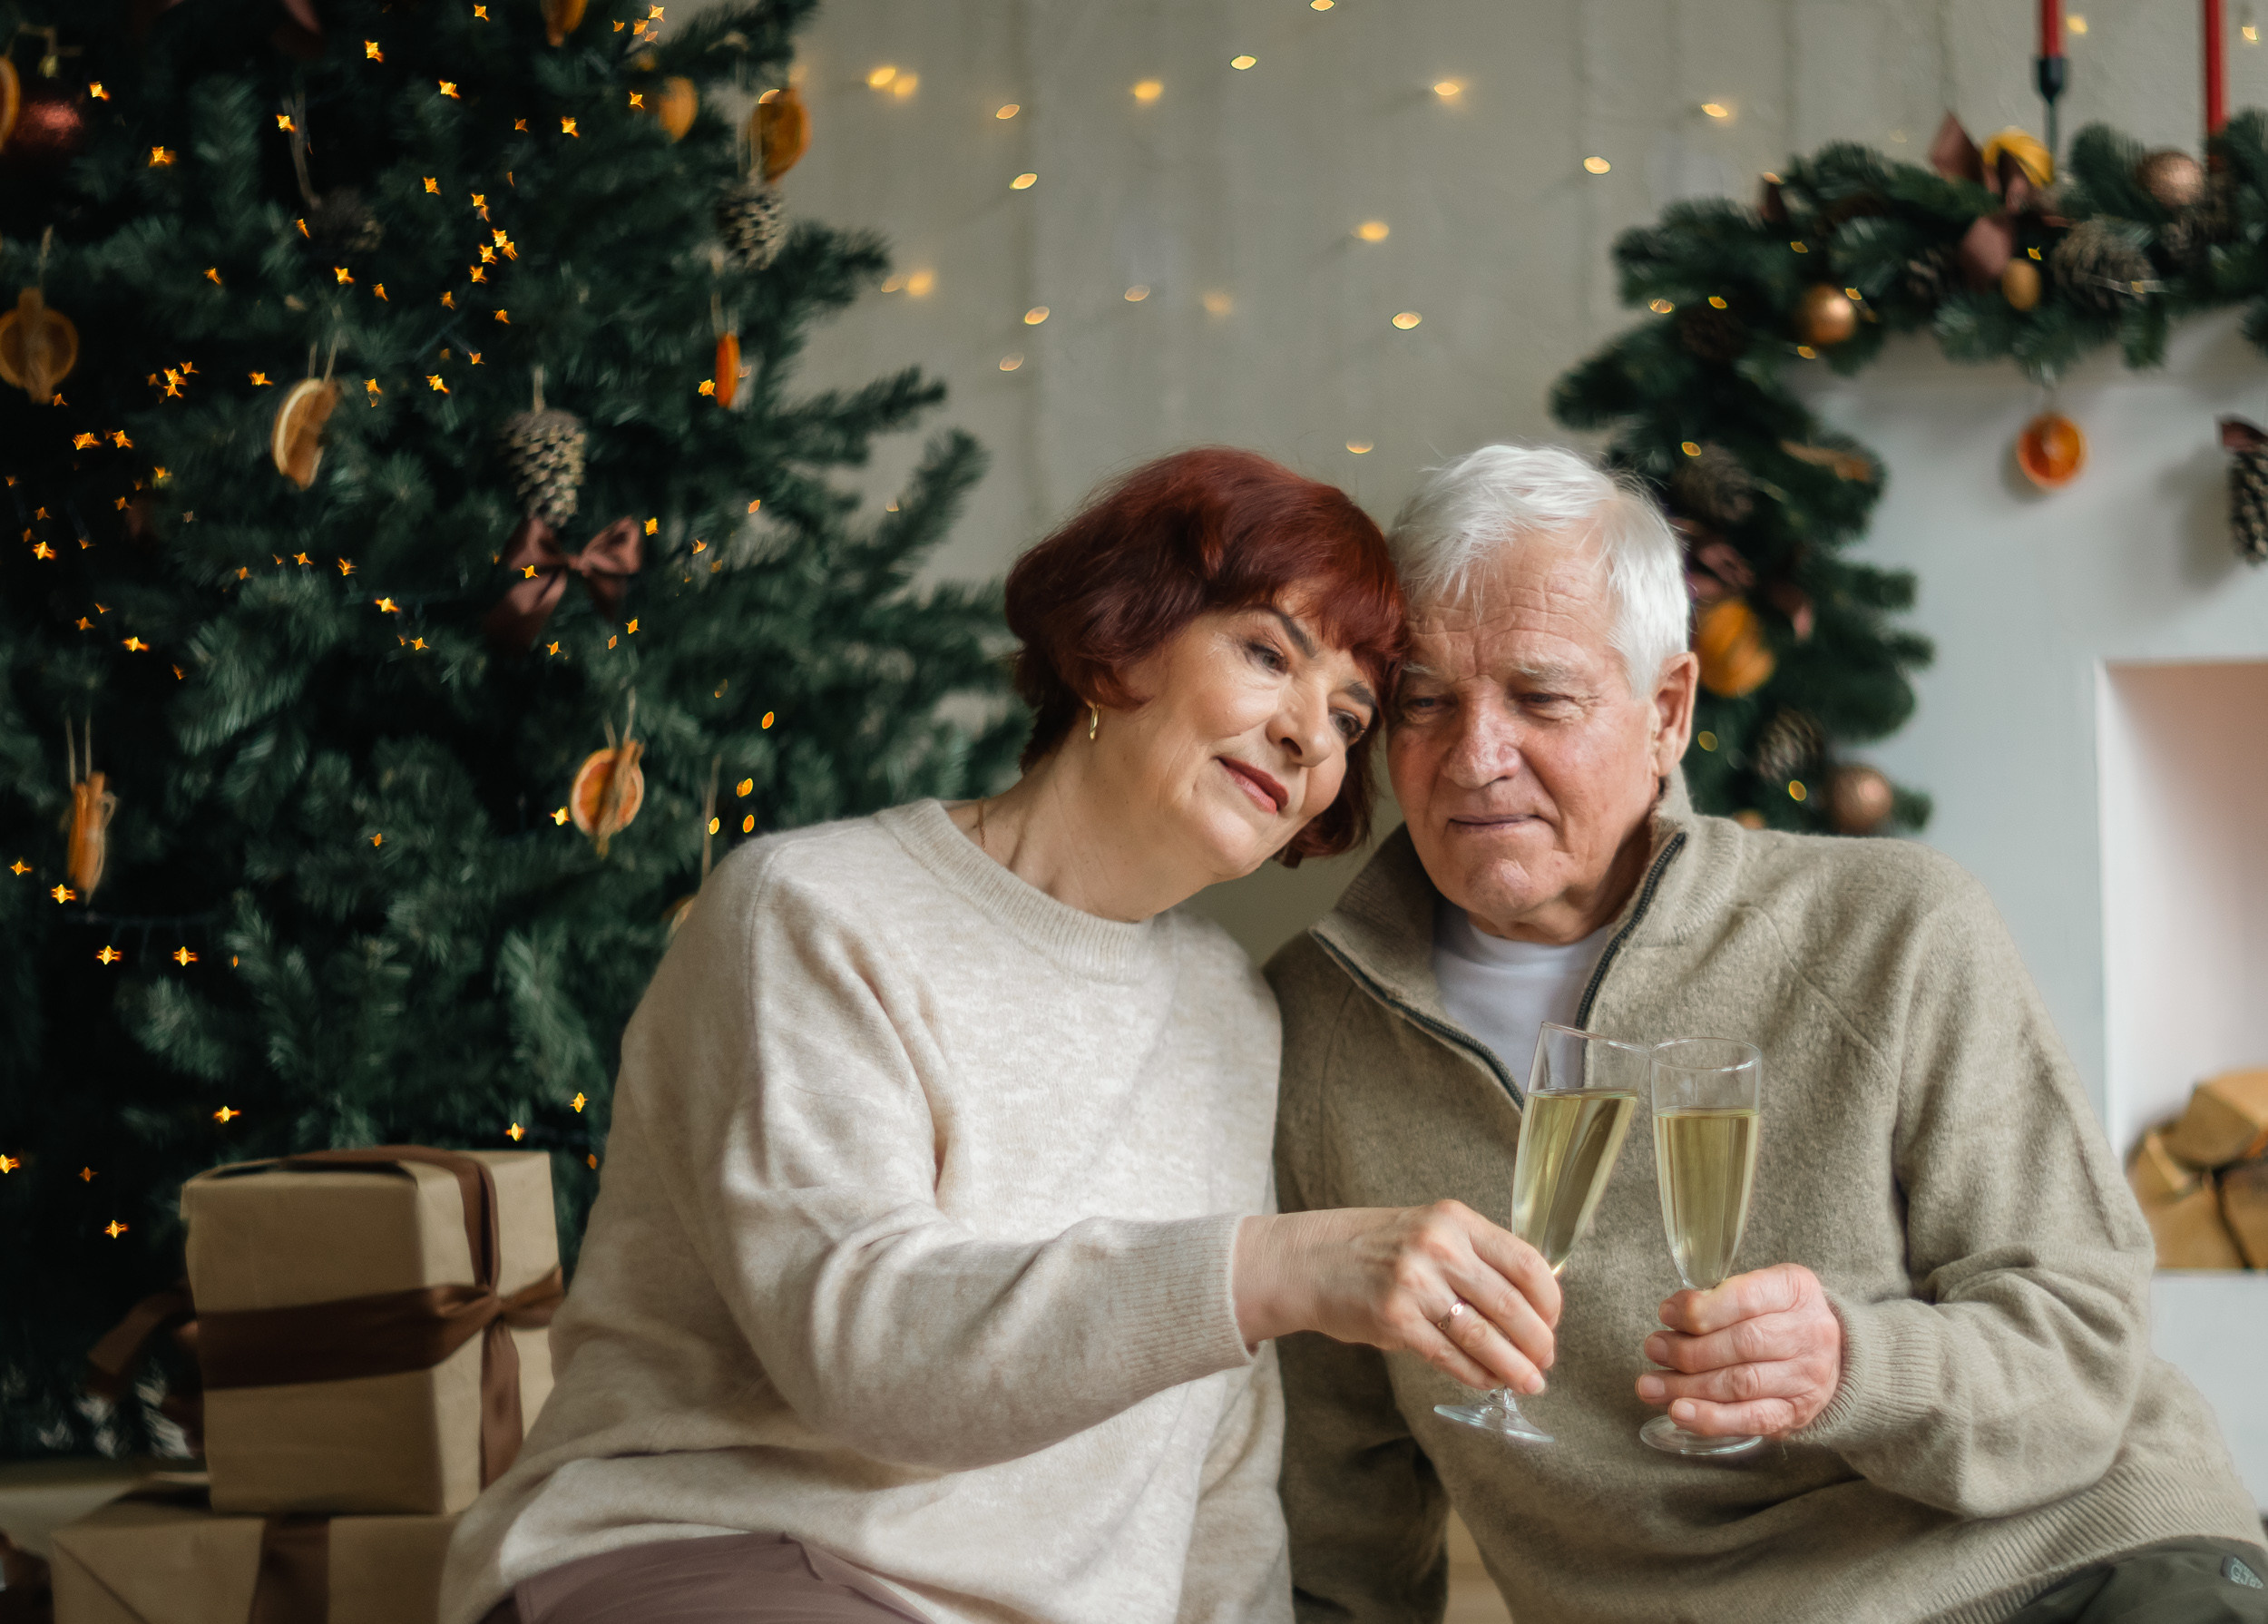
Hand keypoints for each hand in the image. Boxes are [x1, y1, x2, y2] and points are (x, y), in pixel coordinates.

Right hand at [1234, 1204, 1559, 1393]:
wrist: (1308, 1260)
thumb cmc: (1373, 1248)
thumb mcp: (1428, 1231)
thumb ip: (1474, 1257)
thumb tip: (1530, 1305)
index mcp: (1454, 1220)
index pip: (1526, 1263)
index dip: (1550, 1301)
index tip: (1552, 1323)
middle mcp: (1439, 1247)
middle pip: (1512, 1305)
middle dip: (1538, 1342)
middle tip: (1546, 1362)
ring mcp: (1415, 1284)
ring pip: (1485, 1337)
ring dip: (1514, 1368)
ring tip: (1530, 1383)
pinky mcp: (1395, 1320)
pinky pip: (1450, 1356)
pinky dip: (1476, 1375)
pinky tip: (1487, 1381)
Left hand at [1635, 1263, 1841, 1434]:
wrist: (1832, 1353)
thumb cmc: (1778, 1315)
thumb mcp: (1760, 1288)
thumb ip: (1719, 1298)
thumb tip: (1672, 1315)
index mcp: (1795, 1290)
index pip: (1745, 1299)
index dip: (1700, 1309)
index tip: (1666, 1314)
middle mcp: (1809, 1332)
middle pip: (1741, 1344)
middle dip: (1688, 1350)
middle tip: (1653, 1349)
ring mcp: (1807, 1376)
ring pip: (1741, 1384)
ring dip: (1688, 1387)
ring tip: (1651, 1386)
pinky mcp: (1798, 1412)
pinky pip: (1752, 1419)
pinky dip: (1712, 1418)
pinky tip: (1679, 1413)